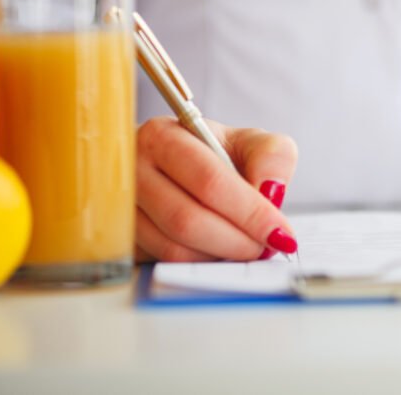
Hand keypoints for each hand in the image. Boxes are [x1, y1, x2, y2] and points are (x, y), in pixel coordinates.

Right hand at [135, 117, 298, 261]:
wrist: (180, 168)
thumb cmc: (217, 153)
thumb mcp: (250, 142)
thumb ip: (271, 156)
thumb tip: (270, 192)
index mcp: (163, 137)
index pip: (209, 180)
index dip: (249, 211)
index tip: (280, 232)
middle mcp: (132, 169)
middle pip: (187, 219)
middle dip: (237, 240)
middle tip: (266, 247)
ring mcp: (121, 207)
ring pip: (173, 247)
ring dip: (220, 255)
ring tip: (248, 248)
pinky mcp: (123, 237)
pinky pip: (163, 262)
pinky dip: (200, 263)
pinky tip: (221, 251)